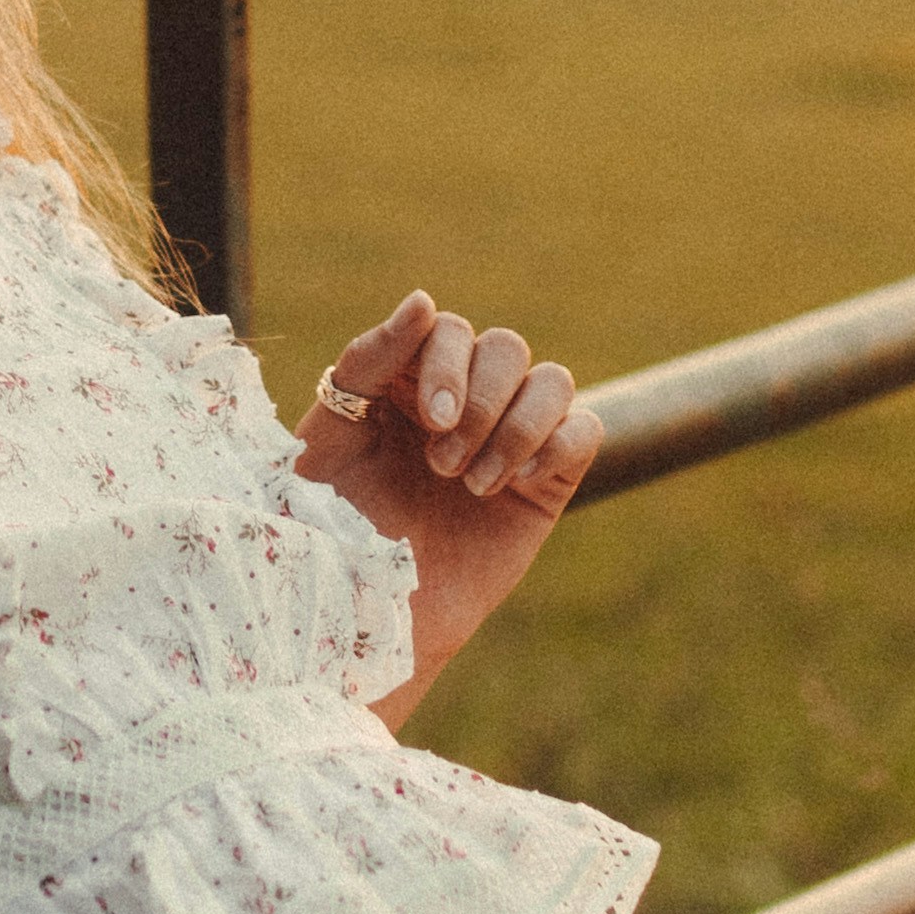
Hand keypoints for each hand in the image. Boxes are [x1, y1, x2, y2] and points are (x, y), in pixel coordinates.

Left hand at [295, 287, 599, 706]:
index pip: (448, 330)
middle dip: (479, 401)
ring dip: (517, 426)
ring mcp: (509, 438)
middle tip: (441, 464)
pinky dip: (557, 447)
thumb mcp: (330, 437)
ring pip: (553, 379)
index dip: (446, 363)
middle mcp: (463, 398)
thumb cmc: (333, 527)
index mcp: (407, 378)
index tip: (429, 420)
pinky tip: (513, 488)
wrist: (368, 615)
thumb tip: (424, 299)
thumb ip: (368, 362)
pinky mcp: (547, 482)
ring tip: (472, 484)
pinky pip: (584, 430)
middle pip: (505, 347)